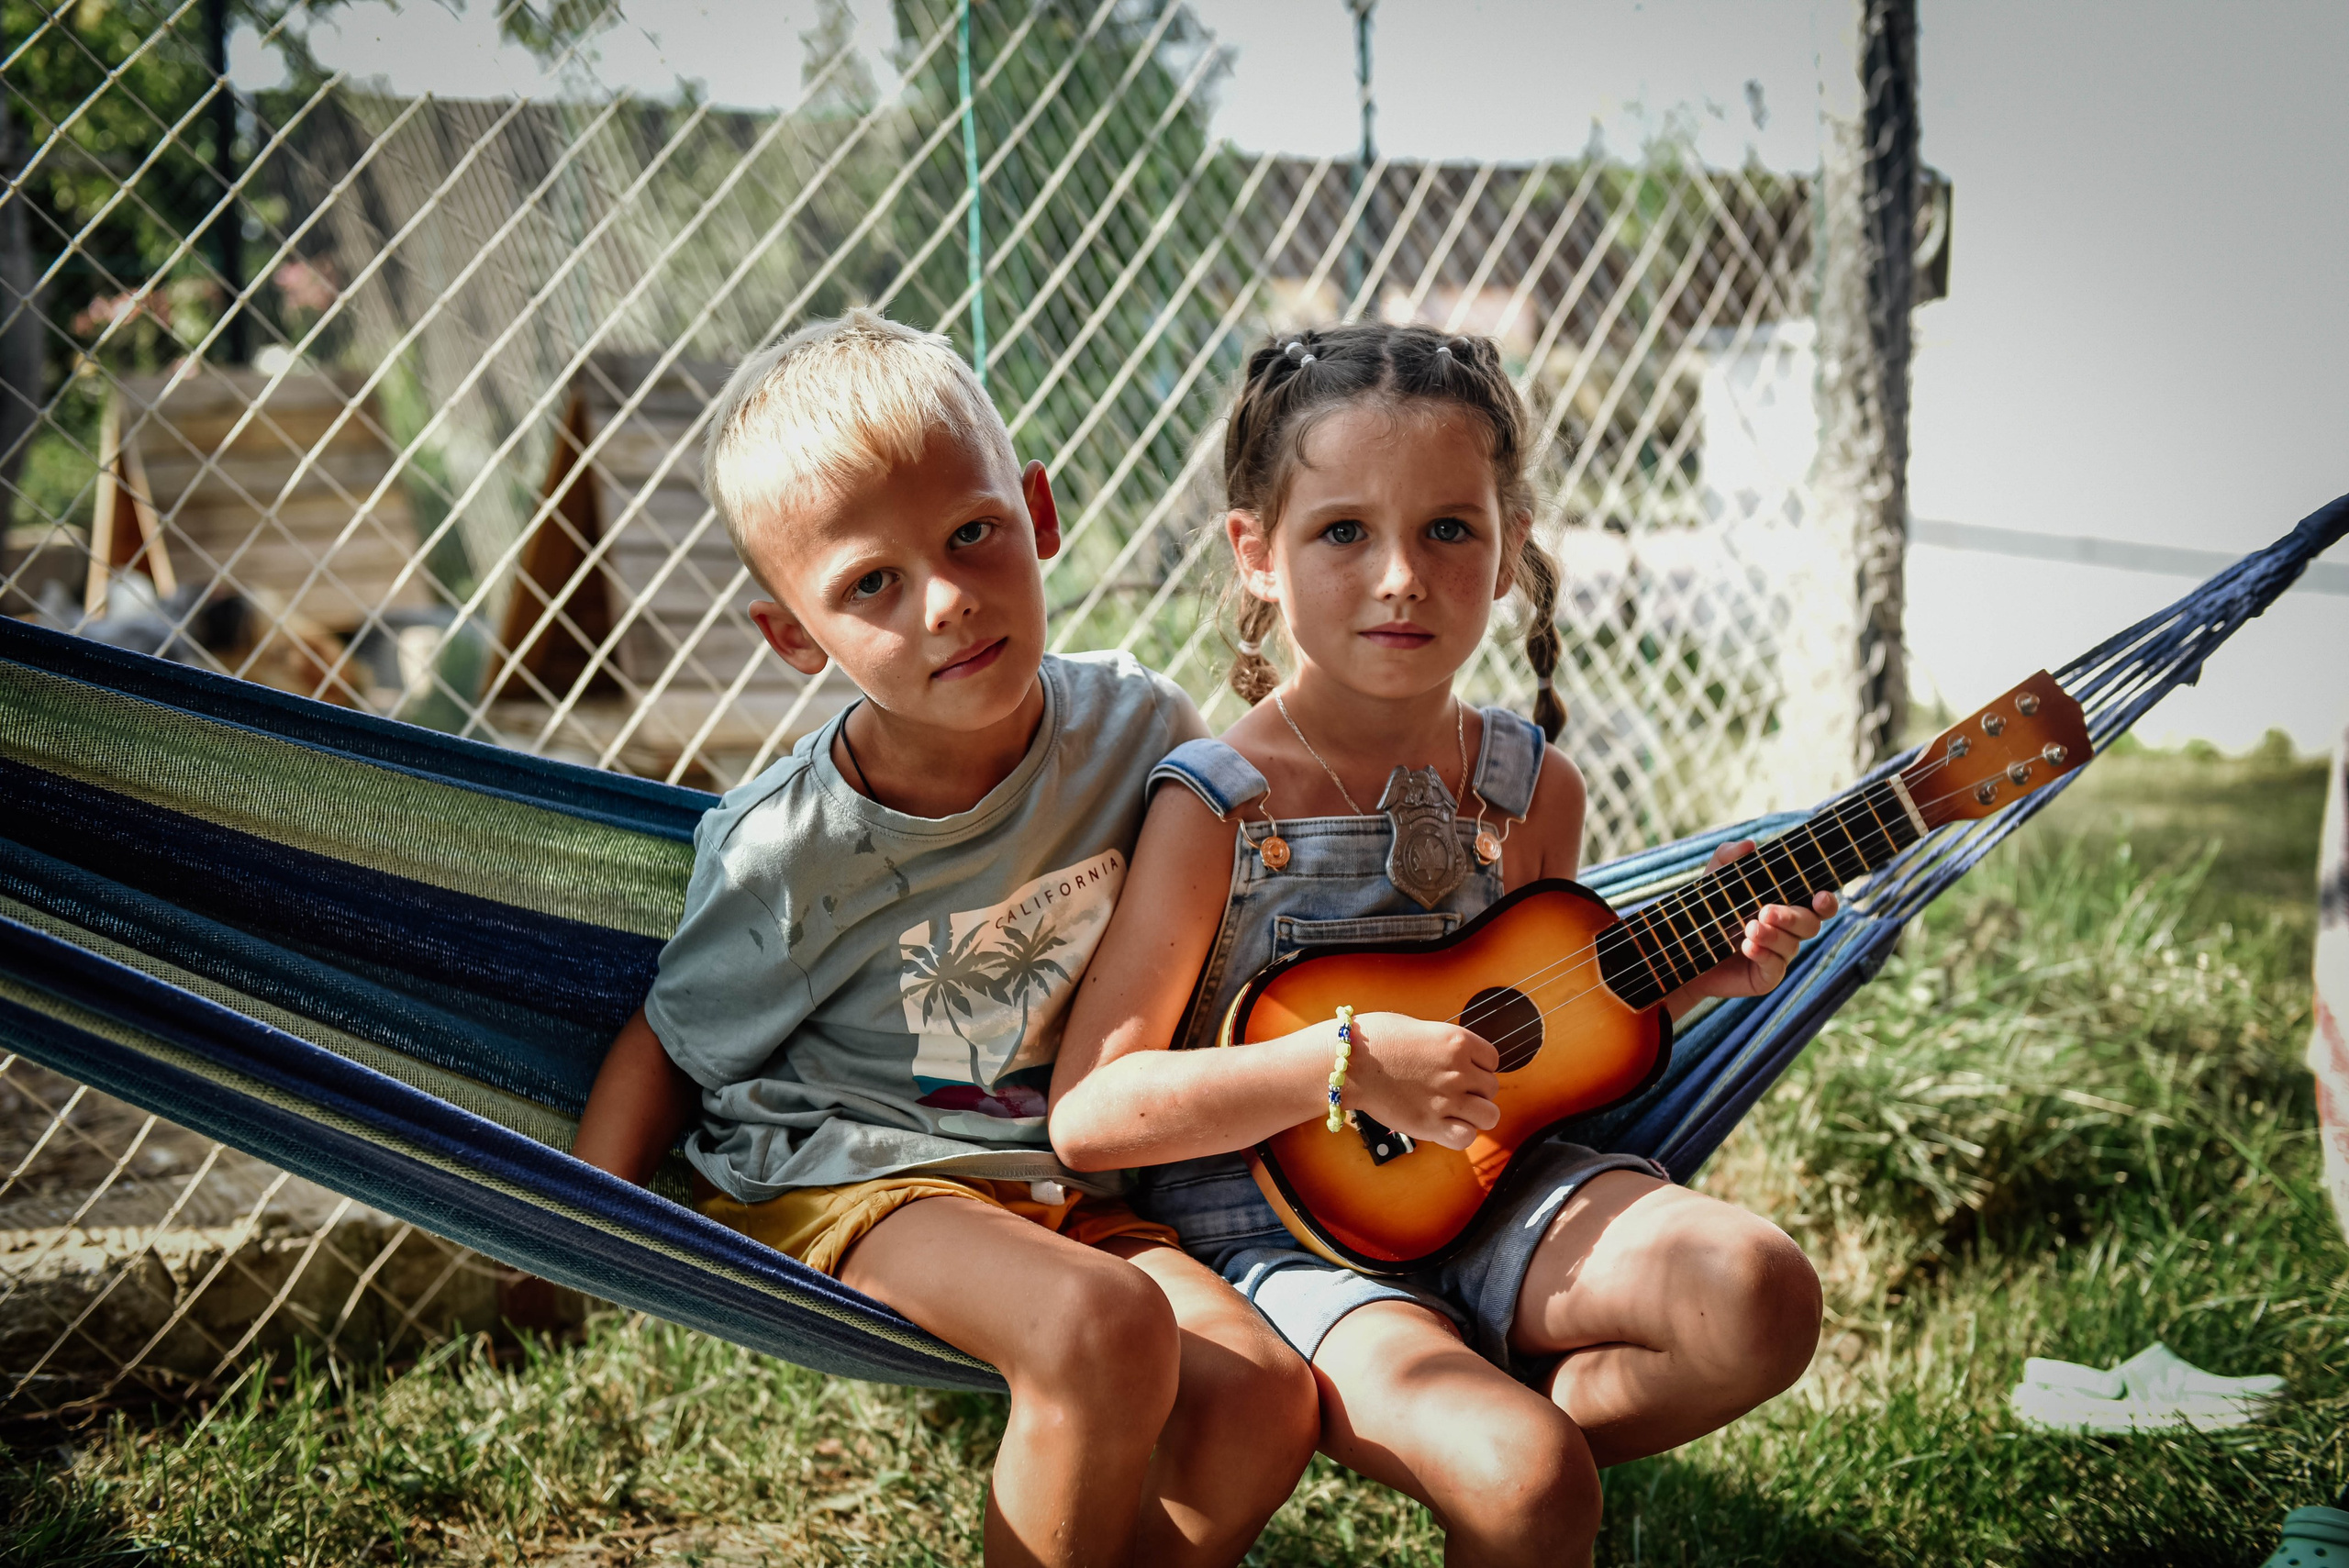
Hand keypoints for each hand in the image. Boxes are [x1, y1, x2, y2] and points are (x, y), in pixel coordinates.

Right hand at [1339, 1011, 1500, 1150]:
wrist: (1349, 1063)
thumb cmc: (1377, 1040)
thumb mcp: (1420, 1029)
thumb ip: (1446, 1046)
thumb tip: (1458, 1058)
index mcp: (1457, 1041)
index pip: (1493, 1060)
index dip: (1480, 1067)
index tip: (1464, 1070)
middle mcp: (1457, 1070)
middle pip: (1491, 1088)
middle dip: (1476, 1090)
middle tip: (1454, 1091)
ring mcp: (1446, 1099)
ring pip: (1489, 1115)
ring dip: (1476, 1114)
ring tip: (1456, 1111)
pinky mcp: (1430, 1124)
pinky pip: (1466, 1137)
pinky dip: (1461, 1134)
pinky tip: (1446, 1126)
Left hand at [1683, 840, 1838, 1000]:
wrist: (1685, 949)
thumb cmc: (1708, 909)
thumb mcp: (1714, 879)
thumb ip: (1728, 856)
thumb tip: (1750, 845)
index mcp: (1786, 904)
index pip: (1818, 904)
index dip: (1826, 901)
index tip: (1820, 896)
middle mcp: (1789, 930)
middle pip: (1810, 923)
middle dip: (1792, 916)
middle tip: (1766, 911)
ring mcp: (1780, 954)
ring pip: (1793, 944)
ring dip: (1773, 935)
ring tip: (1749, 928)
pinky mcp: (1767, 976)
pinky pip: (1776, 966)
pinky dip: (1764, 954)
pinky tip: (1747, 946)